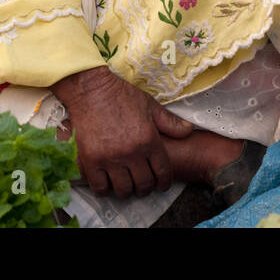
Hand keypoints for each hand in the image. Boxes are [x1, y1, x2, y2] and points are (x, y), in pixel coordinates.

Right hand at [53, 66, 194, 199]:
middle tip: (142, 185)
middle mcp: (132, 153)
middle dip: (145, 188)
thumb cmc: (121, 95)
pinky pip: (99, 186)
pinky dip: (104, 189)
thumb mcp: (149, 105)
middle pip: (143, 184)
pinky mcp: (90, 160)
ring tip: (125, 185)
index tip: (161, 185)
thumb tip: (188, 131)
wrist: (90, 89)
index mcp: (149, 140)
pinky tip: (106, 182)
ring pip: (123, 189)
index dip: (163, 182)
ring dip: (126, 190)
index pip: (162, 172)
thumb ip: (169, 122)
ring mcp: (110, 158)